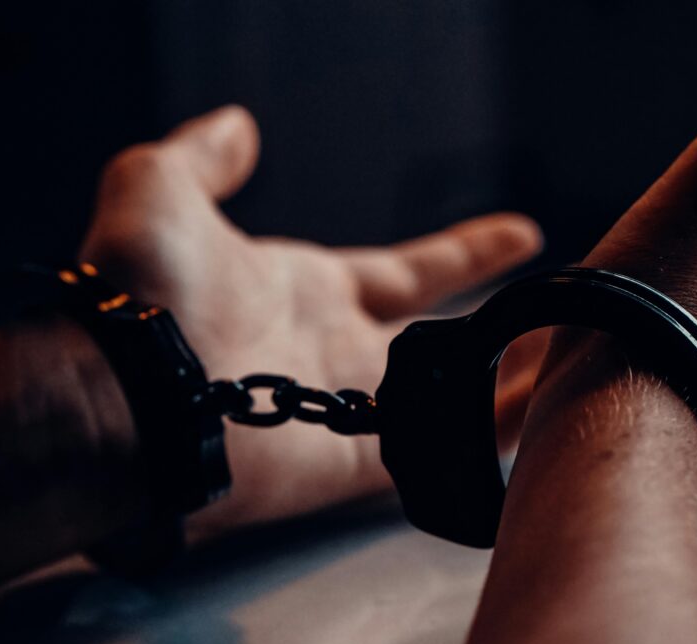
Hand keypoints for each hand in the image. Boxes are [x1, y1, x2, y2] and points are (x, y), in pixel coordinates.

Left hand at [79, 106, 541, 526]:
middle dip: (499, 330)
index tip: (521, 234)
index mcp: (308, 291)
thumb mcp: (161, 188)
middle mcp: (336, 352)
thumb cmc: (139, 288)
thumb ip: (204, 157)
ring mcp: (346, 411)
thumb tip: (238, 126)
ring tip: (573, 363)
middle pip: (439, 341)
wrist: (123, 389)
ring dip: (508, 382)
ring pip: (448, 399)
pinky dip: (486, 436)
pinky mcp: (349, 465)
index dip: (467, 253)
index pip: (410, 272)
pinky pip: (434, 451)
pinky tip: (545, 417)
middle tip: (558, 320)